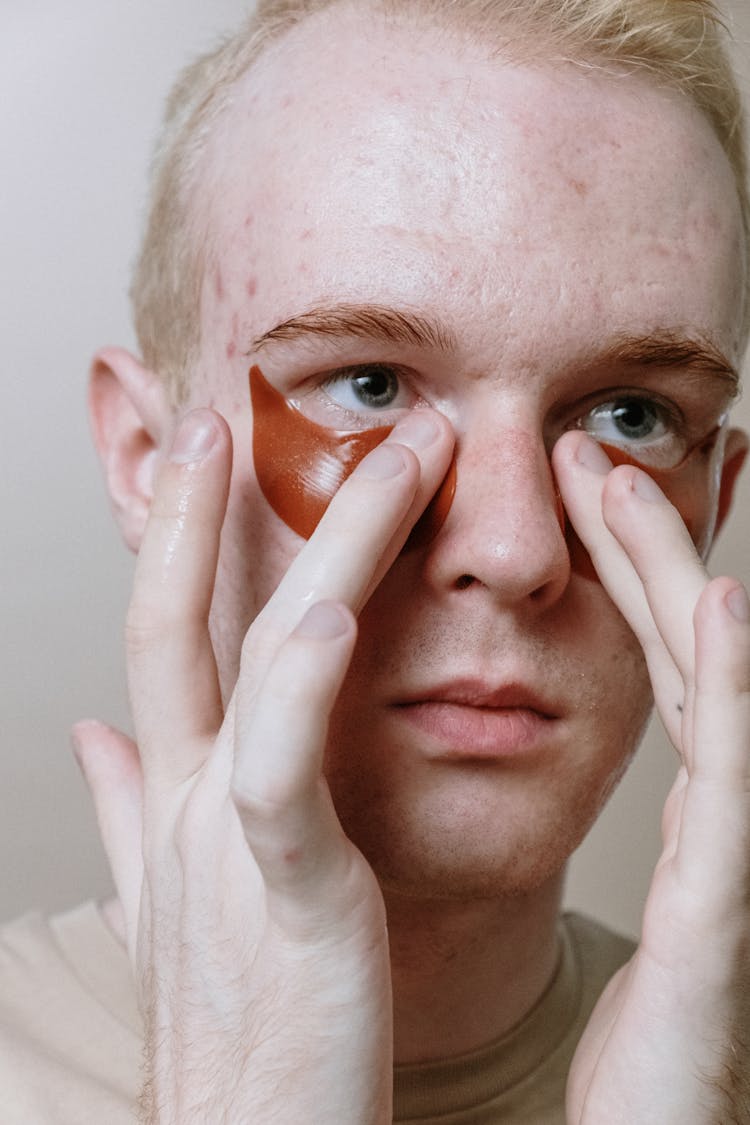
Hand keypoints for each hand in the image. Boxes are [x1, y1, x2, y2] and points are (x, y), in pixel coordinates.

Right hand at [73, 405, 453, 1124]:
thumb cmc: (237, 1020)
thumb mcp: (172, 895)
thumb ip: (129, 806)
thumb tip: (91, 732)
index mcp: (178, 791)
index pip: (167, 636)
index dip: (175, 539)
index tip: (204, 454)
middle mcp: (191, 796)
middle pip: (193, 621)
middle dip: (212, 507)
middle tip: (243, 407)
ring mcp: (227, 839)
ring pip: (260, 661)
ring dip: (325, 549)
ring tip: (384, 455)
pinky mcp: (286, 891)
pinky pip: (279, 774)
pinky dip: (297, 691)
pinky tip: (339, 614)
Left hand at [554, 431, 749, 1124]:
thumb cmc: (639, 1055)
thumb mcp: (630, 922)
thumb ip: (615, 834)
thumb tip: (544, 752)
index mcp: (681, 812)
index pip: (648, 660)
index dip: (623, 566)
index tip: (581, 484)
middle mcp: (719, 812)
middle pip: (676, 646)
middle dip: (640, 541)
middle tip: (592, 451)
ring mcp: (734, 850)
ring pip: (711, 683)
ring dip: (673, 577)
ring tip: (632, 483)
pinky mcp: (730, 905)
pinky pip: (733, 774)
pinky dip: (734, 682)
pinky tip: (719, 608)